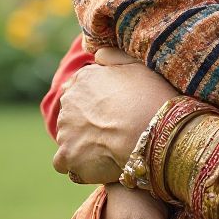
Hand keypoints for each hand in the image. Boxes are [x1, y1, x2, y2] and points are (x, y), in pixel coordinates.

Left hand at [52, 55, 176, 183]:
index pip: (81, 89)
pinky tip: (96, 164)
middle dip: (88, 122)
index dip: (97, 102)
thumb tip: (97, 55)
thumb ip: (114, 56)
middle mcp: (68, 101)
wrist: (154, 132)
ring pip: (69, 137)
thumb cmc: (152, 98)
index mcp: (84, 79)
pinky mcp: (67, 155)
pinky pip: (64, 162)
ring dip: (84, 142)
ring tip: (110, 149)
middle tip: (114, 130)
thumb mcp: (138, 66)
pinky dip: (77, 164)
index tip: (113, 111)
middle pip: (72, 114)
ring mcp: (65, 129)